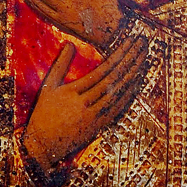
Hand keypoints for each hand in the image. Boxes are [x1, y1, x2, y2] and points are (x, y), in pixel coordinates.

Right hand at [22, 36, 147, 176]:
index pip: (102, 70)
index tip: (130, 41)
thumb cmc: (44, 113)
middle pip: (114, 79)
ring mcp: (94, 116)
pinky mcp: (98, 126)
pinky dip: (129, 95)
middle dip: (130, 59)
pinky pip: (118, 109)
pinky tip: (137, 83)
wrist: (42, 145)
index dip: (119, 54)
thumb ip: (60, 64)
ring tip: (144, 58)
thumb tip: (70, 43)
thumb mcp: (49, 86)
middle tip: (142, 44)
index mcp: (72, 91)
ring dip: (134, 75)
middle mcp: (85, 104)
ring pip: (119, 93)